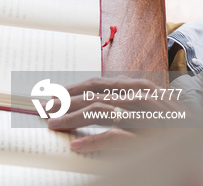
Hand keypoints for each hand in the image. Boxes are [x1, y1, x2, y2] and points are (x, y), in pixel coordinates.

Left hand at [47, 77, 185, 152]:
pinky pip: (116, 137)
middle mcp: (140, 98)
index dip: (71, 89)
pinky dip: (93, 141)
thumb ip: (121, 98)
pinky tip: (76, 146)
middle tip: (43, 109)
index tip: (51, 95)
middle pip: (94, 96)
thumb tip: (84, 100)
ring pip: (100, 112)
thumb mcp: (145, 103)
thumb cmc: (168, 121)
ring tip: (53, 124)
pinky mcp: (149, 140)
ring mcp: (145, 117)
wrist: (194, 141)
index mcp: (137, 87)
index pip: (97, 84)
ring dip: (72, 118)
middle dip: (64, 102)